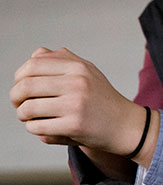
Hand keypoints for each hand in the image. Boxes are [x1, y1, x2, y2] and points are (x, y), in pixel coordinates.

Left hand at [10, 47, 148, 156]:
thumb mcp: (87, 72)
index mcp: (78, 67)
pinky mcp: (74, 125)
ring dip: (23, 115)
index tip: (22, 88)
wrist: (125, 125)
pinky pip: (37, 127)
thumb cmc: (102, 99)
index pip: (33, 64)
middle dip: (15, 98)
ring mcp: (76, 104)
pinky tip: (45, 128)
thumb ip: (62, 60)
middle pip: (25, 86)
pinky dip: (34, 129)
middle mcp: (77, 82)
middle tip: (19, 105)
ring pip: (28, 108)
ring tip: (31, 117)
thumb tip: (35, 55)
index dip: (19, 77)